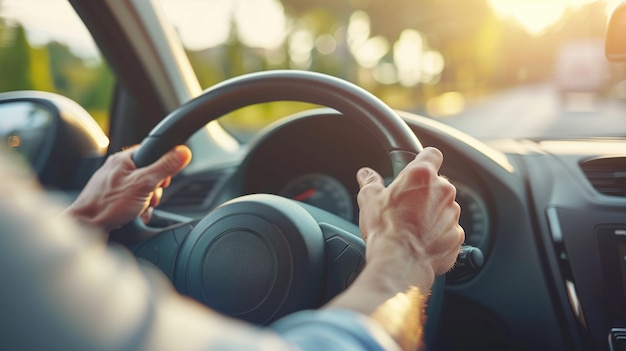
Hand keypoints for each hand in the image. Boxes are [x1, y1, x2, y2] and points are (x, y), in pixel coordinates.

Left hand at [64, 145, 191, 231]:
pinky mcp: (113, 197)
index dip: (163, 167)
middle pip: (150, 173)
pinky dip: (139, 207)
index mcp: (124, 159)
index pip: (153, 153)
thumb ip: (164, 167)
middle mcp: (118, 168)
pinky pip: (134, 198)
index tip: (162, 179)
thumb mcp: (143, 184)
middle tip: (148, 196)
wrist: (86, 226)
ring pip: (143, 188)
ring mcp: (115, 183)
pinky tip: (135, 214)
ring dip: (147, 201)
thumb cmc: (108, 205)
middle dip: (154, 189)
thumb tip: (183, 152)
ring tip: (140, 208)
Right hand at [324, 147, 463, 349]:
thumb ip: (370, 182)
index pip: (431, 154)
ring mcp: (453, 214)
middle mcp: (443, 191)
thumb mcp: (369, 200)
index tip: (417, 166)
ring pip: (444, 207)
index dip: (424, 159)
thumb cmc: (385, 229)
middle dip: (425, 192)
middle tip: (406, 205)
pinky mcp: (457, 236)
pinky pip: (448, 230)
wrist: (399, 262)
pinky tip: (420, 241)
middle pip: (438, 183)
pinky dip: (438, 234)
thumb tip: (366, 174)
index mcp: (421, 175)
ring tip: (411, 227)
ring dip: (432, 213)